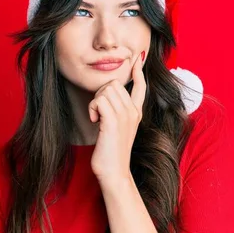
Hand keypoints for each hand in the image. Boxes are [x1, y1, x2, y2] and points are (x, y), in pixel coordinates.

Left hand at [88, 52, 146, 183]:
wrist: (114, 173)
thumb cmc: (112, 153)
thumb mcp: (119, 129)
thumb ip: (118, 113)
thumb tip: (110, 98)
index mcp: (136, 113)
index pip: (141, 86)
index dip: (138, 71)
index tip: (136, 60)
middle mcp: (133, 112)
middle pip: (114, 83)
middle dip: (101, 93)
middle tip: (99, 112)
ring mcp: (125, 116)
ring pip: (106, 89)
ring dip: (95, 102)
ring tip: (97, 118)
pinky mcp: (113, 122)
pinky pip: (99, 100)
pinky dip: (92, 108)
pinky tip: (94, 121)